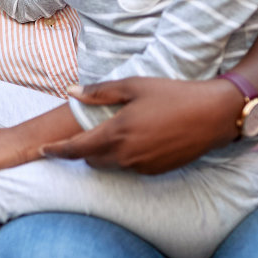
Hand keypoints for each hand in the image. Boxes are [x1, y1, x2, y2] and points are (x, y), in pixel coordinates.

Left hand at [37, 77, 239, 173]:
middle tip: (82, 136)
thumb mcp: (134, 85)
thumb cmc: (173, 95)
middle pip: (90, 161)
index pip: (75, 149)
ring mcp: (142, 166)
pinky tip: (137, 141)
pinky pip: (131, 168)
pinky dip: (125, 158)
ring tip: (113, 136)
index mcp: (116, 132)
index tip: (42, 150)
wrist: (214, 115)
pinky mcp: (156, 171)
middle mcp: (126, 155)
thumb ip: (99, 92)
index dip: (55, 151)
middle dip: (82, 151)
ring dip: (104, 155)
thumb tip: (71, 92)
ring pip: (111, 166)